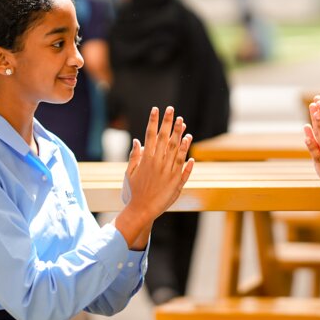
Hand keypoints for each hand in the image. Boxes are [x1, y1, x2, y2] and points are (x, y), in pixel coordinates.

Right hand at [114, 107, 193, 246]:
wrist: (142, 210)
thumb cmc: (134, 192)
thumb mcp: (130, 173)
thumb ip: (135, 156)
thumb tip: (137, 140)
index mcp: (146, 159)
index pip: (150, 135)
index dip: (153, 121)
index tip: (155, 109)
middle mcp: (158, 162)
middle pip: (165, 138)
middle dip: (168, 122)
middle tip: (172, 109)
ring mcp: (169, 171)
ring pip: (177, 149)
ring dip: (180, 134)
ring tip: (183, 122)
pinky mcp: (177, 180)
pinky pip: (184, 164)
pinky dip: (187, 153)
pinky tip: (189, 141)